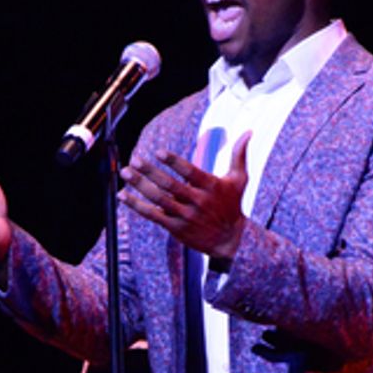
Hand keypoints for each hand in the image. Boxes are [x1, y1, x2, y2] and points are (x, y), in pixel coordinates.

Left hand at [118, 131, 250, 261]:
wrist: (230, 240)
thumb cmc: (232, 205)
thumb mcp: (239, 180)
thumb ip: (239, 155)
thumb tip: (248, 132)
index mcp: (210, 186)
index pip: (190, 172)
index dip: (174, 162)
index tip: (158, 152)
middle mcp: (197, 201)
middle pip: (170, 185)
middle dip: (150, 172)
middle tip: (134, 160)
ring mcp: (185, 215)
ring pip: (159, 199)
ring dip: (140, 186)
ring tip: (126, 173)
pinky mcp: (176, 227)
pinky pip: (153, 215)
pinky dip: (137, 205)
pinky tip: (123, 195)